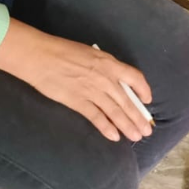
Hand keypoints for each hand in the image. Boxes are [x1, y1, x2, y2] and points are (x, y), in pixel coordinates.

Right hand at [0, 20, 152, 142]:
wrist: (41, 57)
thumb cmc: (63, 51)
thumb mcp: (91, 54)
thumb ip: (105, 67)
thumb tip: (114, 81)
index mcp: (109, 63)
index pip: (135, 78)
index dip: (144, 90)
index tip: (147, 100)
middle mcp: (105, 78)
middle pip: (127, 101)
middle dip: (138, 117)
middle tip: (147, 130)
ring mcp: (92, 91)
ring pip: (115, 112)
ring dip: (127, 126)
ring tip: (136, 137)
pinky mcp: (78, 102)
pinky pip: (96, 117)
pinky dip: (106, 128)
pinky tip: (114, 137)